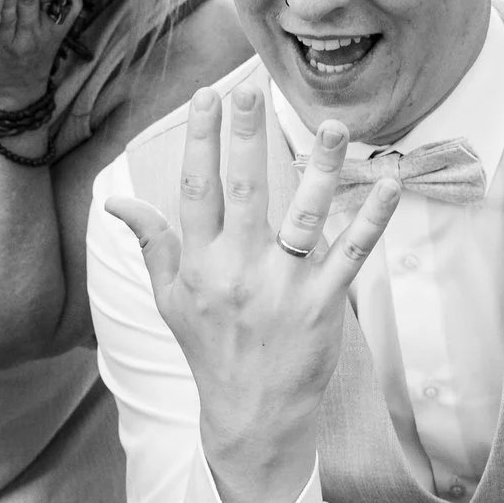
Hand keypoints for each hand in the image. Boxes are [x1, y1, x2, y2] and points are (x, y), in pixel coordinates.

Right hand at [105, 82, 401, 502]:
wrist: (252, 415)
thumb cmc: (212, 350)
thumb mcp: (170, 300)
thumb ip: (151, 244)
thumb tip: (116, 200)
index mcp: (200, 265)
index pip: (197, 189)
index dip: (202, 140)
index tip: (208, 95)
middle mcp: (239, 272)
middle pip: (244, 191)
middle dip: (248, 136)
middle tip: (254, 87)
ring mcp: (284, 288)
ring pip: (303, 215)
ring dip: (318, 167)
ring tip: (329, 124)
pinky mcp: (324, 304)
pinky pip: (351, 253)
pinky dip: (371, 218)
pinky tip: (386, 182)